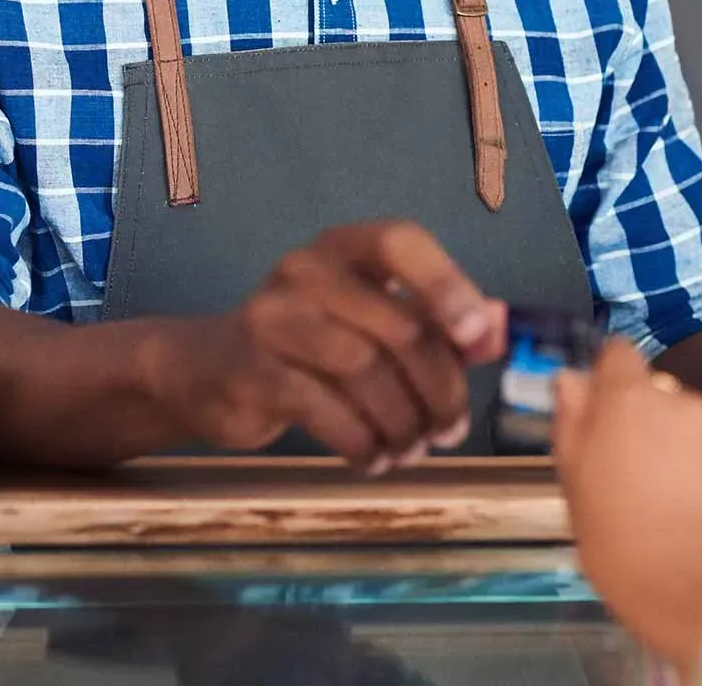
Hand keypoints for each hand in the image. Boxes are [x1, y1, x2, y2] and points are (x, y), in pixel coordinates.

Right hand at [136, 221, 507, 474]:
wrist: (204, 370)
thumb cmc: (306, 345)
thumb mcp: (368, 322)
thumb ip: (434, 324)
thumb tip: (498, 332)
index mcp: (343, 248)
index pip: (400, 242)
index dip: (447, 285)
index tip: (477, 337)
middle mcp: (305, 271)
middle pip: (397, 327)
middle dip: (437, 389)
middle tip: (449, 431)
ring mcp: (273, 318)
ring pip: (365, 372)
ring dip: (402, 424)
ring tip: (410, 450)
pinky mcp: (252, 370)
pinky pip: (327, 410)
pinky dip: (362, 443)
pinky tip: (371, 459)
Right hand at [556, 340, 701, 675]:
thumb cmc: (622, 546)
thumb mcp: (575, 486)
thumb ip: (572, 423)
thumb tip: (569, 380)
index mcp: (627, 401)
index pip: (617, 353)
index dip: (607, 377)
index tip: (600, 410)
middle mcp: (679, 403)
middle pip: (654, 393)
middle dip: (640, 421)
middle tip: (626, 473)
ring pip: (687, 424)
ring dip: (675, 447)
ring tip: (665, 500)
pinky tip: (696, 513)